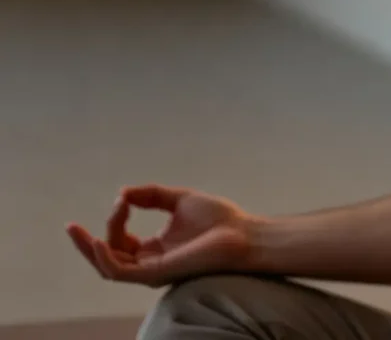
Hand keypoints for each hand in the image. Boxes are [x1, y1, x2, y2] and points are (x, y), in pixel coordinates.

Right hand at [66, 184, 257, 286]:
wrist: (243, 234)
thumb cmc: (219, 219)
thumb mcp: (180, 199)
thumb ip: (151, 195)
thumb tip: (121, 193)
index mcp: (155, 248)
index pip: (121, 240)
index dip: (116, 218)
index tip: (125, 198)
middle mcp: (150, 263)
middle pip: (108, 257)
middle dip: (87, 243)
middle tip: (71, 226)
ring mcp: (152, 271)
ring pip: (109, 267)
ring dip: (93, 247)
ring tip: (80, 230)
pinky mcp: (157, 273)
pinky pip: (122, 272)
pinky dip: (107, 258)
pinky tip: (101, 241)